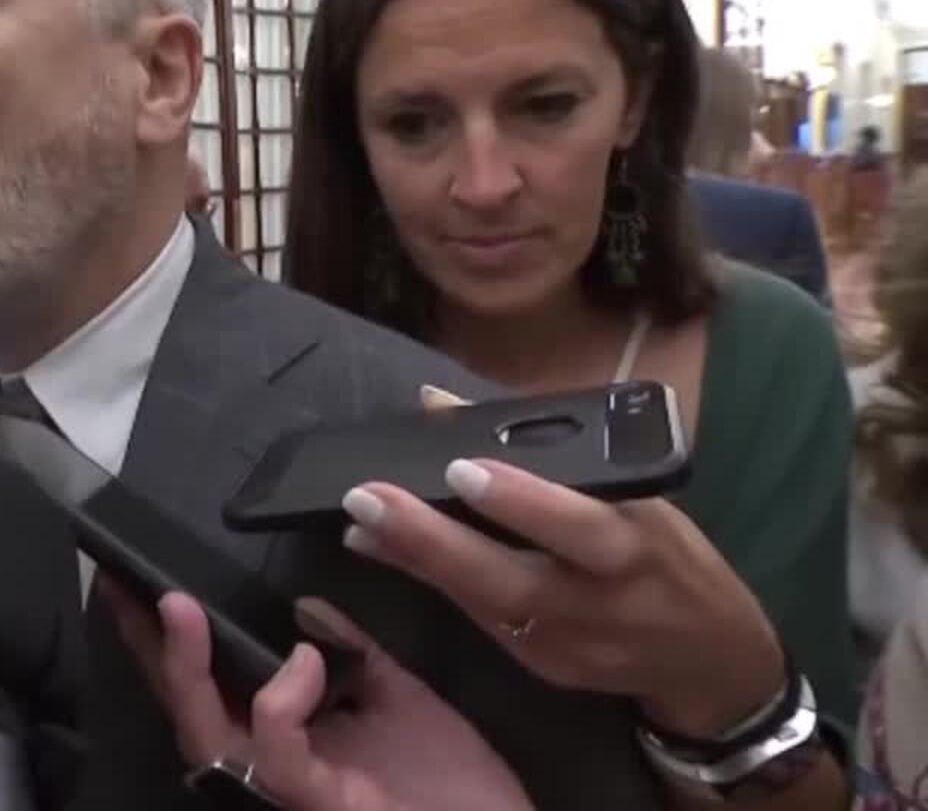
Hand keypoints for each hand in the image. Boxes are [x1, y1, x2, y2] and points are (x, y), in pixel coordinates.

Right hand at [107, 583, 529, 810]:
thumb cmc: (455, 787)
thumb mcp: (398, 698)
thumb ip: (351, 653)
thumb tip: (301, 607)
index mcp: (285, 739)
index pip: (210, 684)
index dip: (164, 639)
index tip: (134, 582)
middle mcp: (271, 765)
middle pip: (187, 708)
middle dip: (151, 648)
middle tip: (130, 586)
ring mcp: (289, 788)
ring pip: (207, 733)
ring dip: (187, 668)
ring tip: (181, 608)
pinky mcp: (319, 803)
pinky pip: (278, 750)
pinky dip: (281, 699)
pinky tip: (304, 660)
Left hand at [339, 456, 782, 737]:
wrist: (712, 664)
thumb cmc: (672, 558)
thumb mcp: (640, 500)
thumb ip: (553, 458)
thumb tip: (445, 405)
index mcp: (638, 548)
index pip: (579, 526)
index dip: (521, 501)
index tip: (460, 466)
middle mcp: (599, 603)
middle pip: (510, 579)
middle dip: (433, 540)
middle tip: (369, 497)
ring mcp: (566, 645)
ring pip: (481, 605)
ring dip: (413, 560)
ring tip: (358, 522)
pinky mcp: (541, 667)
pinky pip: (478, 620)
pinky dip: (430, 583)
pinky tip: (384, 552)